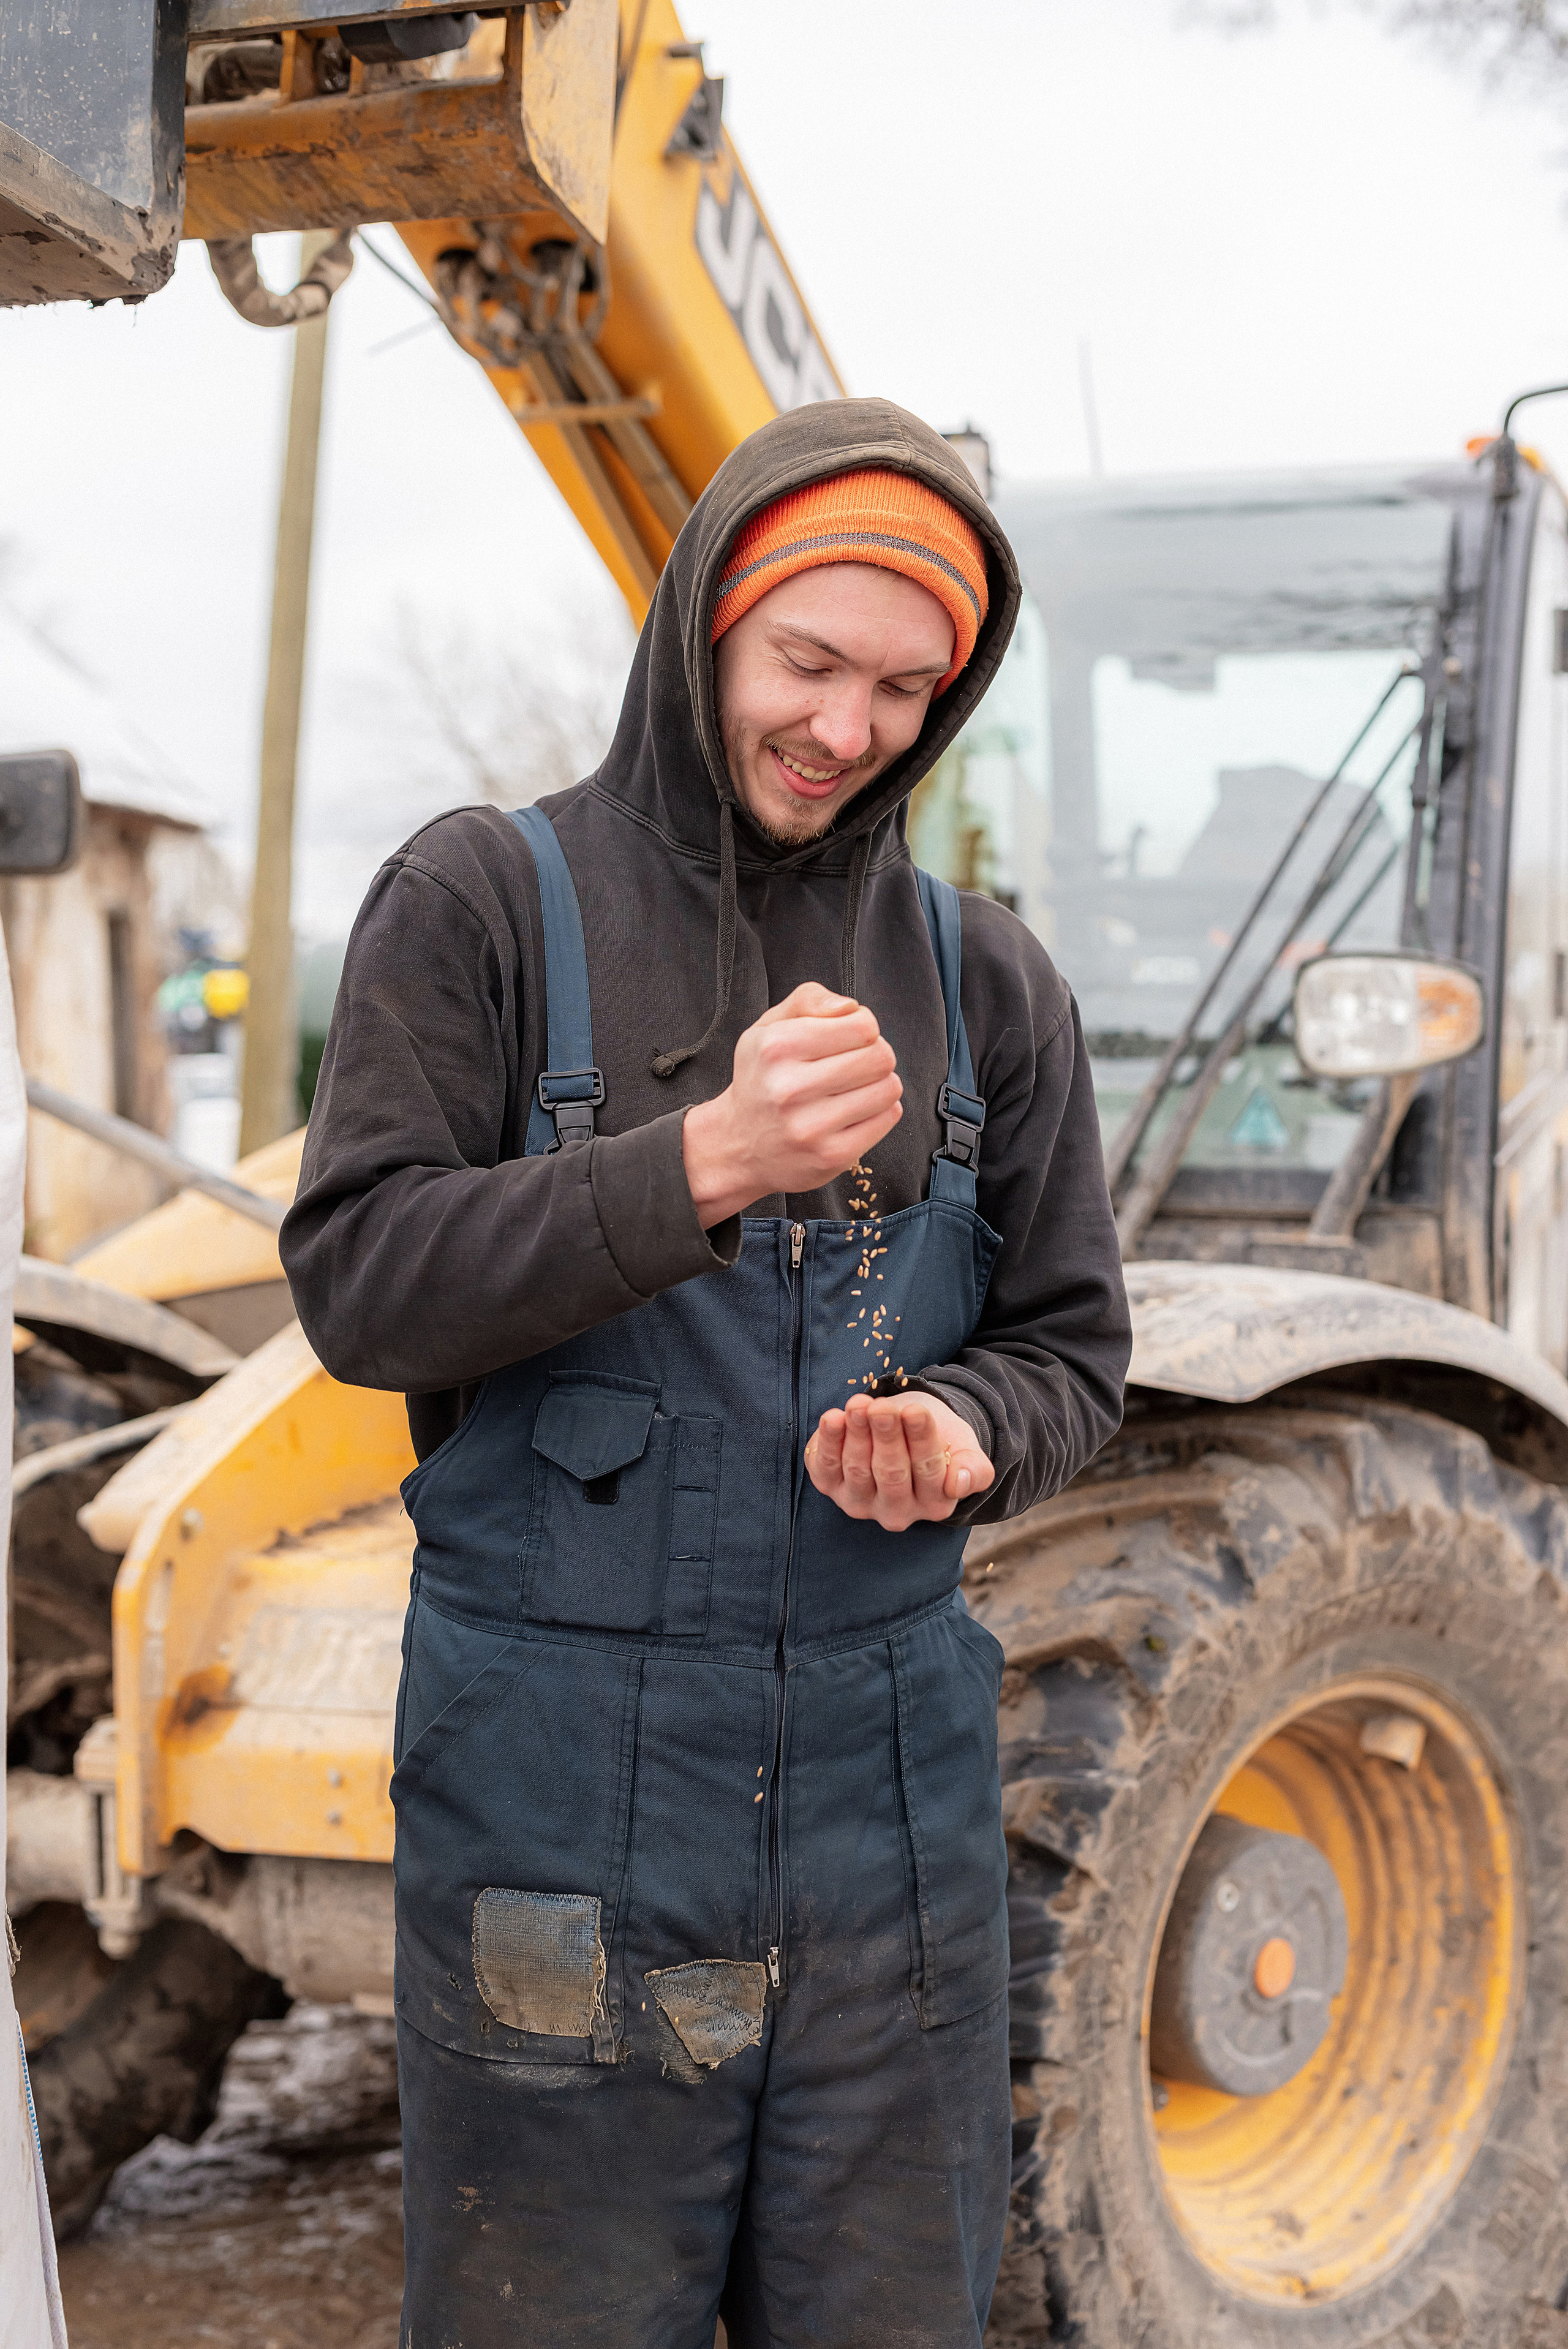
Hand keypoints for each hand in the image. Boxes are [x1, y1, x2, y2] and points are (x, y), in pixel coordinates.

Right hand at [682, 981, 902, 1226]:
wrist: (739, 1146)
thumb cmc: (763, 1078)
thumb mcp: (769, 1027)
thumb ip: (808, 999)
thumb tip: (850, 1007)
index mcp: (776, 1047)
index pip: (863, 1026)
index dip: (864, 1027)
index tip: (849, 1037)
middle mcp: (790, 1088)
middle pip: (880, 1057)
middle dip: (876, 1054)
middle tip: (856, 1063)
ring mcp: (811, 1127)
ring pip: (888, 1088)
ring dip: (880, 1083)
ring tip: (854, 1088)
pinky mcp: (832, 1156)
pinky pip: (887, 1118)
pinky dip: (880, 1110)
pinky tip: (854, 1111)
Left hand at [804, 1392, 992, 1531]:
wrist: (906, 1428)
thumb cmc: (939, 1438)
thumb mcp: (965, 1449)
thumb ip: (974, 1469)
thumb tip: (958, 1484)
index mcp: (936, 1504)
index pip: (929, 1472)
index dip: (920, 1440)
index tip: (914, 1411)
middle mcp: (897, 1512)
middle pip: (891, 1473)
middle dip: (885, 1437)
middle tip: (881, 1408)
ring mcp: (861, 1504)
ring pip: (858, 1469)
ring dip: (857, 1434)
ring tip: (859, 1404)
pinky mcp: (831, 1488)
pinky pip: (825, 1468)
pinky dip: (827, 1443)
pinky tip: (833, 1418)